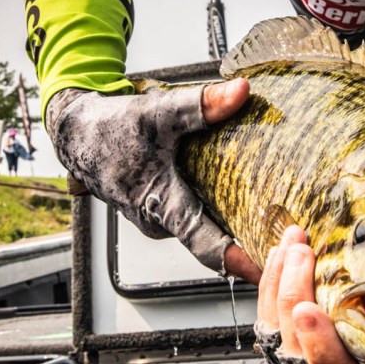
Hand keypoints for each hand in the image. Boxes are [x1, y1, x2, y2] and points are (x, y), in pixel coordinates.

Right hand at [46, 80, 261, 282]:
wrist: (76, 133)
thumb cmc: (110, 129)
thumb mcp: (160, 113)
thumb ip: (202, 105)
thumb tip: (242, 93)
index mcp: (162, 205)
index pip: (206, 244)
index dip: (239, 261)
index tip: (268, 270)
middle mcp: (160, 221)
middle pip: (212, 239)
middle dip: (248, 240)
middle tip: (289, 240)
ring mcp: (159, 219)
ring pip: (203, 226)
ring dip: (232, 223)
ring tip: (273, 220)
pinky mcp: (160, 210)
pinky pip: (193, 215)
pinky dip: (216, 209)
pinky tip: (242, 197)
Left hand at [256, 225, 364, 363]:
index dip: (320, 351)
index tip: (309, 309)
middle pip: (295, 355)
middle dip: (291, 297)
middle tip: (301, 252)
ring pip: (276, 334)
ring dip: (278, 285)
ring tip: (293, 242)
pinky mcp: (293, 348)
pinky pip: (269, 321)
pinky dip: (270, 285)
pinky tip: (282, 254)